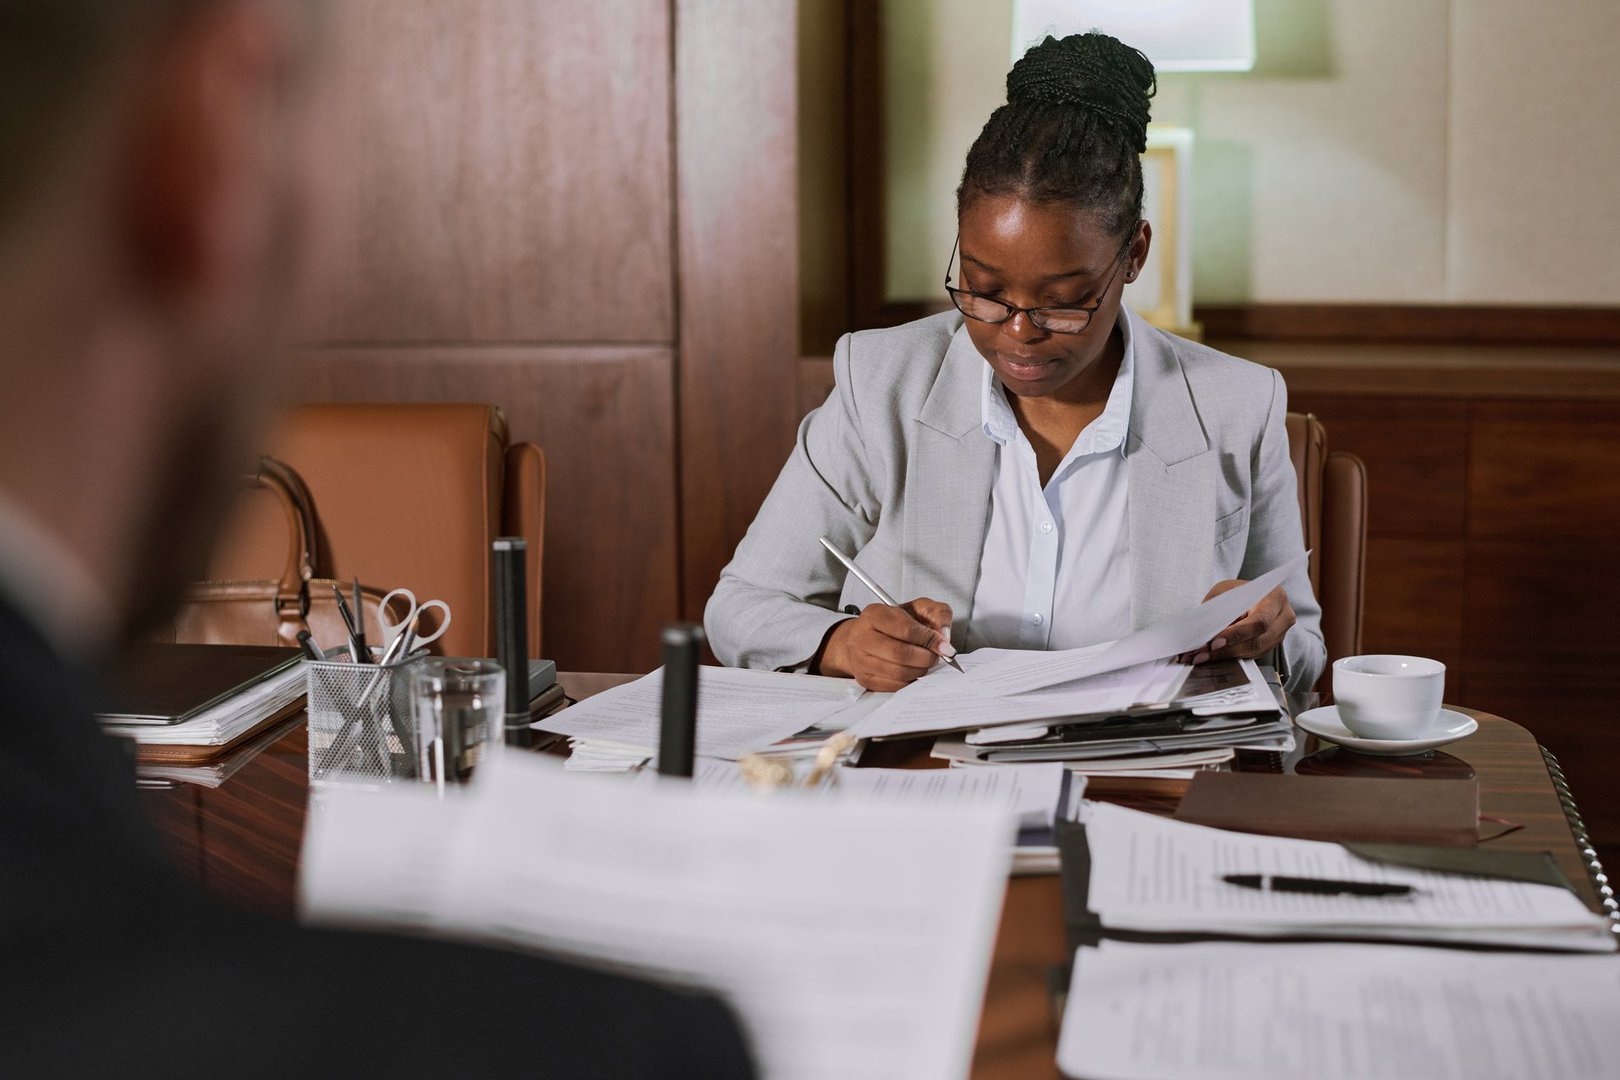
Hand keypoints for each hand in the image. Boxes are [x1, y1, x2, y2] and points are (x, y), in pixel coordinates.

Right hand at [815, 598, 954, 691]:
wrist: (866, 636)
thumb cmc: (893, 623)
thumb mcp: (917, 608)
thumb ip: (936, 613)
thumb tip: (944, 635)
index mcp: (874, 615)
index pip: (906, 630)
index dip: (929, 639)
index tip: (943, 645)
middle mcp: (862, 637)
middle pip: (900, 654)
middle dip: (926, 658)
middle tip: (935, 656)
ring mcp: (860, 660)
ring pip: (898, 672)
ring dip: (919, 670)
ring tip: (924, 662)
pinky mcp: (864, 678)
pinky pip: (894, 686)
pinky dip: (910, 681)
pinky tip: (913, 670)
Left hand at [1178, 579, 1294, 663]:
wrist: (1250, 595)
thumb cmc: (1238, 591)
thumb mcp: (1225, 591)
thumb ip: (1218, 609)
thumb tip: (1205, 631)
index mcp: (1275, 597)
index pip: (1259, 621)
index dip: (1237, 634)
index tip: (1215, 642)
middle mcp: (1283, 617)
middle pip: (1258, 640)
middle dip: (1228, 649)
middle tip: (1204, 654)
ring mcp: (1280, 633)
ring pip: (1254, 651)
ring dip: (1226, 657)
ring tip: (1203, 657)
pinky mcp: (1271, 645)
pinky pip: (1252, 656)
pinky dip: (1231, 657)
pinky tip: (1213, 657)